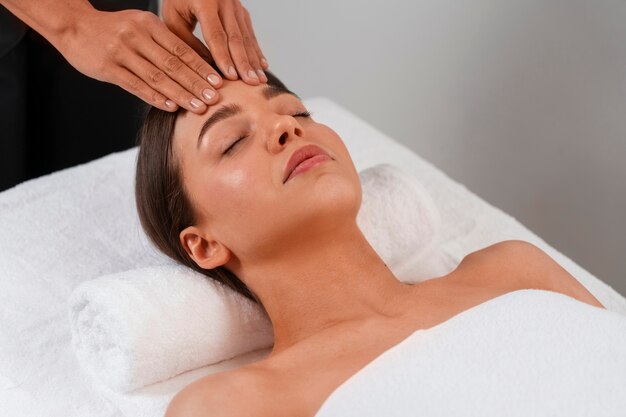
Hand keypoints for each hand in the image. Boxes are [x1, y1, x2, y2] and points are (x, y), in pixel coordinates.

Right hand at [57, 8, 223, 112]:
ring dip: (180, 94)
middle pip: (173, 64)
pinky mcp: (108, 67)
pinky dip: (155, 97)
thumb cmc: (114, 30)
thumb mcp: (141, 27)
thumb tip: (196, 67)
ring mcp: (121, 51)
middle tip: (215, 99)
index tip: (219, 82)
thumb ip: (164, 44)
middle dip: (196, 83)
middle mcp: (137, 36)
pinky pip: (135, 85)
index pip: (181, 49)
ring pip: (157, 77)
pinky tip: (171, 107)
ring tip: (198, 107)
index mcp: (149, 24)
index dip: (201, 67)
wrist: (74, 25)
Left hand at [162, 0, 268, 84]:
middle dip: (244, 63)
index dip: (224, 57)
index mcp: (204, 1)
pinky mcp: (241, 10)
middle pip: (236, 37)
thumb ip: (188, 43)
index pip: (216, 35)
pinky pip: (250, 33)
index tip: (232, 76)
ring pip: (246, 37)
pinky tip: (262, 65)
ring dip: (254, 60)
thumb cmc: (177, 1)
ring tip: (259, 80)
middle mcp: (224, 1)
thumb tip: (207, 69)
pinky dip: (256, 50)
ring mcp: (235, 5)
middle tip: (251, 82)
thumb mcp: (173, 19)